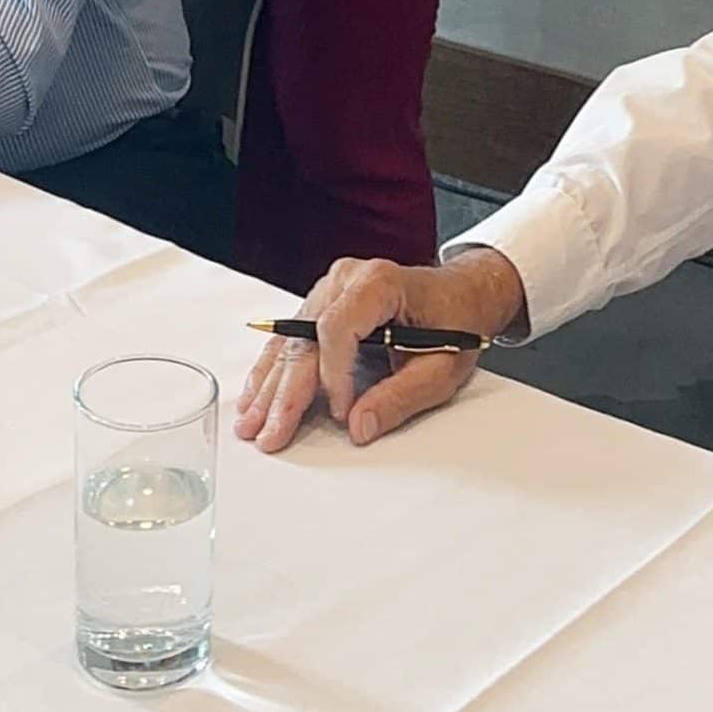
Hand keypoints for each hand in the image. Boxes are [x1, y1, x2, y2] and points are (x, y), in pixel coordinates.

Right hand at [234, 250, 524, 453]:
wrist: (462, 295)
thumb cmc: (457, 323)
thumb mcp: (442, 368)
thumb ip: (400, 398)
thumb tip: (359, 428)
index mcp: (379, 283)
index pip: (337, 328)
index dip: (333, 375)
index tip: (339, 413)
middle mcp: (347, 279)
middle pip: (304, 338)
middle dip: (285, 392)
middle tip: (269, 433)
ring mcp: (331, 288)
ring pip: (290, 340)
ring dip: (269, 385)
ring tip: (250, 422)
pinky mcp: (323, 303)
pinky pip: (292, 337)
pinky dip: (274, 370)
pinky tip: (255, 395)